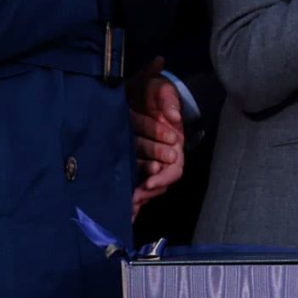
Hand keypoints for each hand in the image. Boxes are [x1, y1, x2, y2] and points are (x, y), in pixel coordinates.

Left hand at [130, 73, 185, 213]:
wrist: (140, 90)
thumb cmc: (153, 90)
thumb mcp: (161, 88)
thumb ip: (168, 99)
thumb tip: (173, 116)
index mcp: (174, 142)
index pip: (174, 167)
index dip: (163, 176)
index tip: (149, 183)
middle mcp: (164, 155)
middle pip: (160, 181)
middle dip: (147, 192)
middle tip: (133, 200)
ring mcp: (149, 159)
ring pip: (147, 184)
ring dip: (138, 196)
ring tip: (126, 208)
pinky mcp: (134, 160)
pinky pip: (134, 181)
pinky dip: (129, 195)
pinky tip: (123, 209)